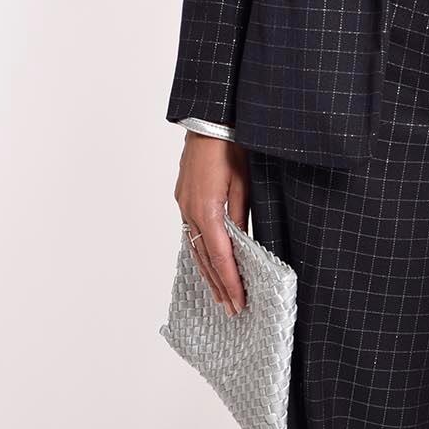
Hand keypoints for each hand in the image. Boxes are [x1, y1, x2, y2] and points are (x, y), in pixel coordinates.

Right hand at [174, 133, 250, 315]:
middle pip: (205, 258)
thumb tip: (243, 245)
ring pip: (195, 248)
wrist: (209, 119)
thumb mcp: (244, 182)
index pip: (220, 256)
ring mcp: (184, 205)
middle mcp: (190, 211)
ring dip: (208, 274)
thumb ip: (241, 215)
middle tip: (231, 310)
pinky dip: (200, 253)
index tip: (239, 302)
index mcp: (207, 209)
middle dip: (219, 285)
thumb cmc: (231, 145)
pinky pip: (191, 233)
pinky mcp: (183, 198)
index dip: (230, 281)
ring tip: (220, 296)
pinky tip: (206, 264)